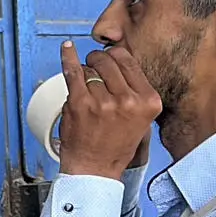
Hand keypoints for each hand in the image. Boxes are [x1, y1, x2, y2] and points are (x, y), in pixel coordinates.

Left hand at [57, 42, 160, 179]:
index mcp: (148, 101)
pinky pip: (73, 72)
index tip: (109, 60)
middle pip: (109, 62)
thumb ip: (135, 90)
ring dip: (86, 75)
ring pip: (90, 69)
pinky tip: (67, 48)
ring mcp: (103, 102)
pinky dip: (69, 58)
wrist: (95, 168)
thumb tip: (119, 58)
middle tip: (94, 71)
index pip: (129, 62)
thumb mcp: (141, 117)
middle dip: (98, 61)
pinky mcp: (80, 104)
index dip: (115, 57)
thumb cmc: (115, 144)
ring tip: (88, 92)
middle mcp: (128, 100)